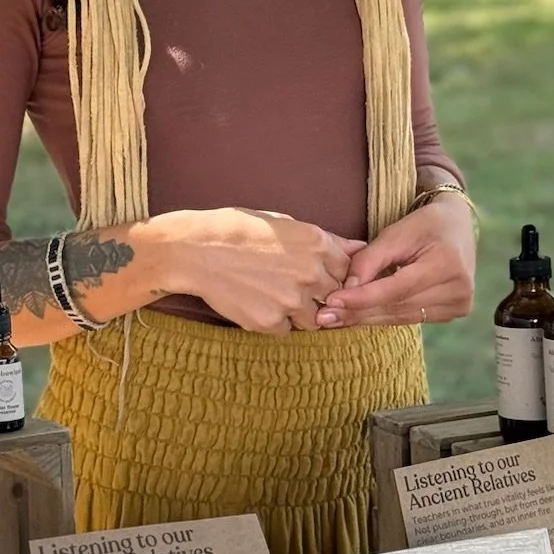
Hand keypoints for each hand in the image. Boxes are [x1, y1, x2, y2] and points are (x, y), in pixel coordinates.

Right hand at [147, 207, 361, 334]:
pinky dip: (275, 322)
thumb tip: (357, 248)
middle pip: (334, 296)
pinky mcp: (271, 322)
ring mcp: (292, 301)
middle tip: (290, 285)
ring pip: (314, 319)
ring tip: (272, 295)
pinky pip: (286, 330)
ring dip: (300, 312)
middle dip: (318, 294)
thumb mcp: (284, 223)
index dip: (332, 273)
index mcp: (318, 244)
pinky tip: (256, 303)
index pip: (348, 270)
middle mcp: (311, 274)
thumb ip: (324, 240)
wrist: (196, 250)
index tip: (315, 273)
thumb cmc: (237, 230)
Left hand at [314, 196, 475, 328]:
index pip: (396, 289)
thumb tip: (345, 289)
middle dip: (358, 312)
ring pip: (402, 317)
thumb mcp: (395, 233)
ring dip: (367, 318)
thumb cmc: (424, 224)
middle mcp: (458, 288)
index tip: (331, 301)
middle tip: (324, 318)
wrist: (457, 225)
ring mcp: (459, 303)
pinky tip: (360, 316)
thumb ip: (369, 260)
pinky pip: (411, 318)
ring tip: (335, 320)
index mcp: (446, 264)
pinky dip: (384, 316)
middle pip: (397, 307)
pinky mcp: (454, 311)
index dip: (362, 298)